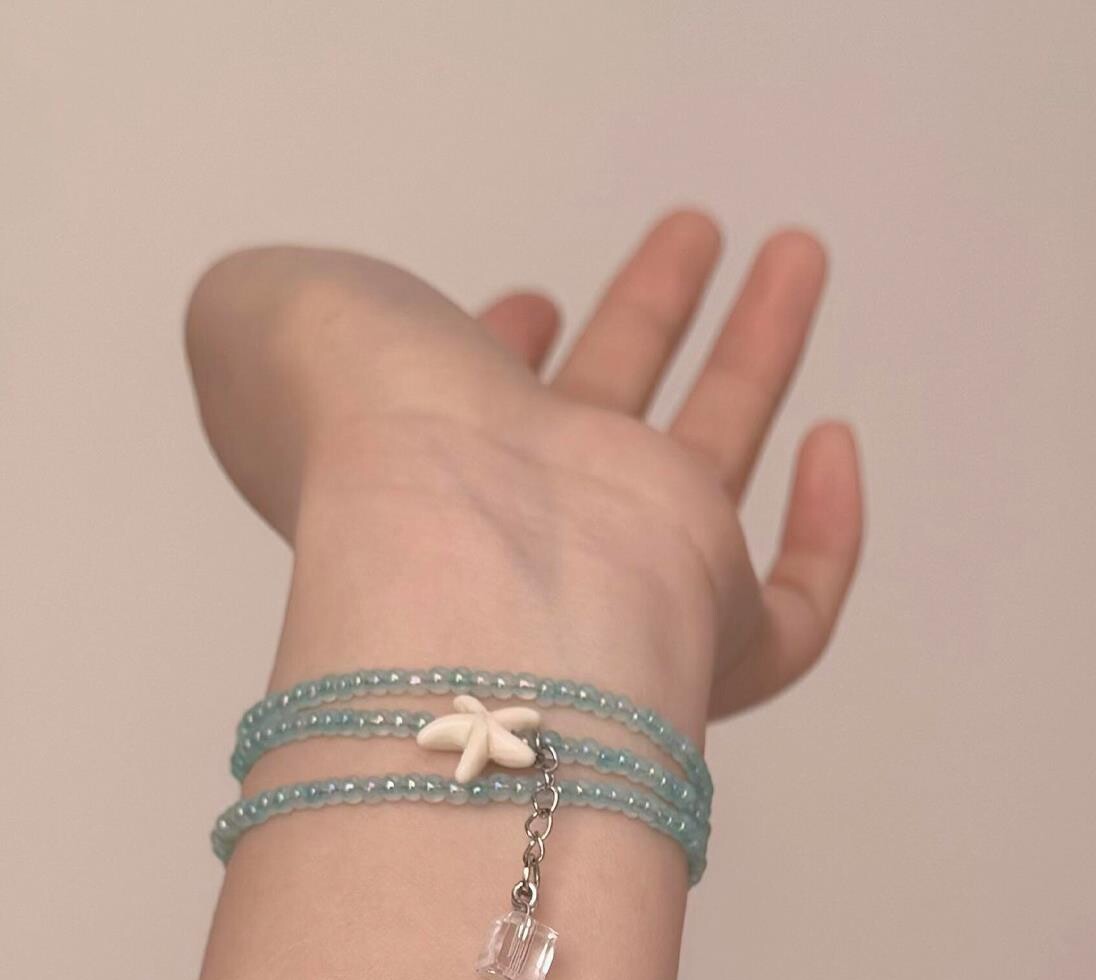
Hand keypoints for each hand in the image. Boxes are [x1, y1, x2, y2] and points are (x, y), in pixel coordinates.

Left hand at [185, 212, 862, 730]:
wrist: (451, 553)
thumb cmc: (353, 427)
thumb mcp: (263, 323)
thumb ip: (270, 307)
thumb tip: (295, 321)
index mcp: (421, 461)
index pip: (473, 416)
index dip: (497, 354)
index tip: (527, 300)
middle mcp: (523, 526)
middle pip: (603, 416)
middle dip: (647, 317)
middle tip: (694, 235)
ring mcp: (618, 574)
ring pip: (705, 466)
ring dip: (751, 353)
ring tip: (788, 251)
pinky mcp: (705, 627)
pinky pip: (789, 610)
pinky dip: (825, 536)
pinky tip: (832, 441)